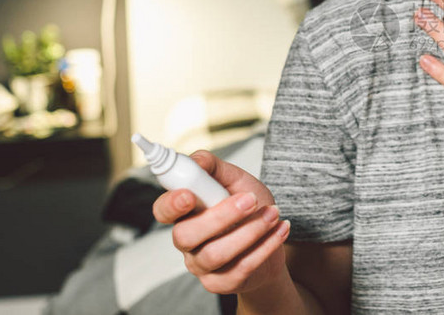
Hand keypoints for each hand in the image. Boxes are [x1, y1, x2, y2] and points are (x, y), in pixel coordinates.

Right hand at [152, 151, 290, 294]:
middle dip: (220, 216)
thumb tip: (197, 159)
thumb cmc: (251, 207)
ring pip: (215, 254)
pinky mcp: (221, 283)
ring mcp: (201, 265)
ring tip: (273, 213)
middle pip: (186, 235)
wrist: (273, 240)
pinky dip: (265, 246)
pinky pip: (240, 268)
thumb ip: (215, 168)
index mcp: (185, 212)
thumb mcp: (237, 181)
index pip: (163, 210)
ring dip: (249, 231)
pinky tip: (280, 229)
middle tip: (251, 200)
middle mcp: (187, 240)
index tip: (189, 195)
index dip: (171, 204)